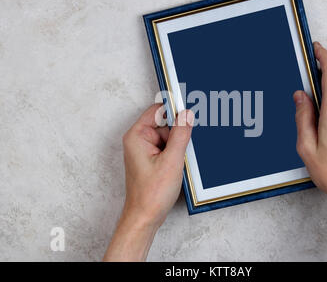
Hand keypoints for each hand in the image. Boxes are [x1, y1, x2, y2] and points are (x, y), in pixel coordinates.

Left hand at [104, 104, 192, 260]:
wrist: (145, 217)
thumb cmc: (151, 194)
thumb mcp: (172, 160)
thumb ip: (181, 134)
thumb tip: (187, 114)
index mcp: (137, 136)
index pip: (157, 110)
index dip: (173, 109)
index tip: (188, 110)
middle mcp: (138, 141)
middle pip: (165, 124)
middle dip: (178, 133)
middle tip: (182, 148)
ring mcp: (145, 151)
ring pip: (169, 137)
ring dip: (177, 146)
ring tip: (176, 163)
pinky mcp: (151, 160)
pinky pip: (167, 148)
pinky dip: (175, 154)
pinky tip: (176, 167)